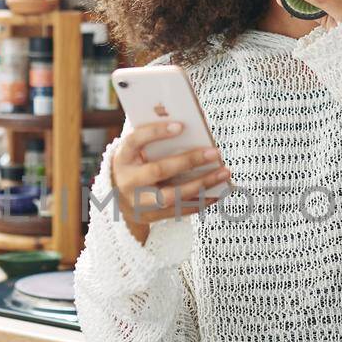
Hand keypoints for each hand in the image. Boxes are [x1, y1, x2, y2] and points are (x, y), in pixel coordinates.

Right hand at [110, 120, 230, 245]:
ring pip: (172, 196)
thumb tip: (186, 125)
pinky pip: (179, 211)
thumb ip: (153, 137)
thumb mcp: (136, 149)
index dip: (156, 132)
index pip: (135, 140)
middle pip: (159, 171)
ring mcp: (138, 202)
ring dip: (201, 184)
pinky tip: (217, 193)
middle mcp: (128, 181)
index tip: (181, 126)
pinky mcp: (150, 216)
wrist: (117, 199)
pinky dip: (200, 202)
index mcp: (122, 157)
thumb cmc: (135, 164)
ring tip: (223, 173)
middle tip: (214, 153)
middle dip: (189, 161)